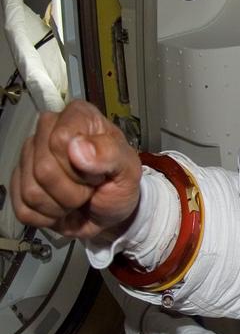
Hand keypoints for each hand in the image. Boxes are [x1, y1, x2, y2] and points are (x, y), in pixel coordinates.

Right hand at [9, 100, 142, 242]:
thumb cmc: (119, 185)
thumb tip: (78, 147)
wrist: (109, 212)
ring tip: (77, 197)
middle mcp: (46, 131)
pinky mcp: (16, 185)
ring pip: (32, 192)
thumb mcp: (129, 169)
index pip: (60, 139)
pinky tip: (61, 206)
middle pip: (44, 169)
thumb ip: (111, 153)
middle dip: (73, 190)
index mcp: (78, 118)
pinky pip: (24, 209)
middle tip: (89, 187)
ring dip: (62, 205)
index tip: (98, 172)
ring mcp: (27, 157)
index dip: (82, 166)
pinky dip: (48, 216)